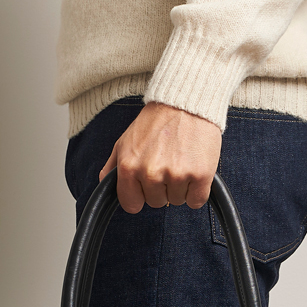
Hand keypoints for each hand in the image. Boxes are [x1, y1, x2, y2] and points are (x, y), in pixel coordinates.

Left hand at [99, 102, 221, 213]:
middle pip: (156, 203)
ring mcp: (176, 175)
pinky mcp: (200, 175)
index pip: (131, 204)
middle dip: (161, 188)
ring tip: (181, 161)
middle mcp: (151, 173)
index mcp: (129, 167)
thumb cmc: (156, 121)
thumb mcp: (124, 141)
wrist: (185, 102)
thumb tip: (106, 187)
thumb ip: (112, 168)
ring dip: (180, 187)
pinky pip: (196, 201)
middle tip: (167, 163)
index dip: (140, 195)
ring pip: (177, 201)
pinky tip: (194, 169)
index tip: (147, 185)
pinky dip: (197, 190)